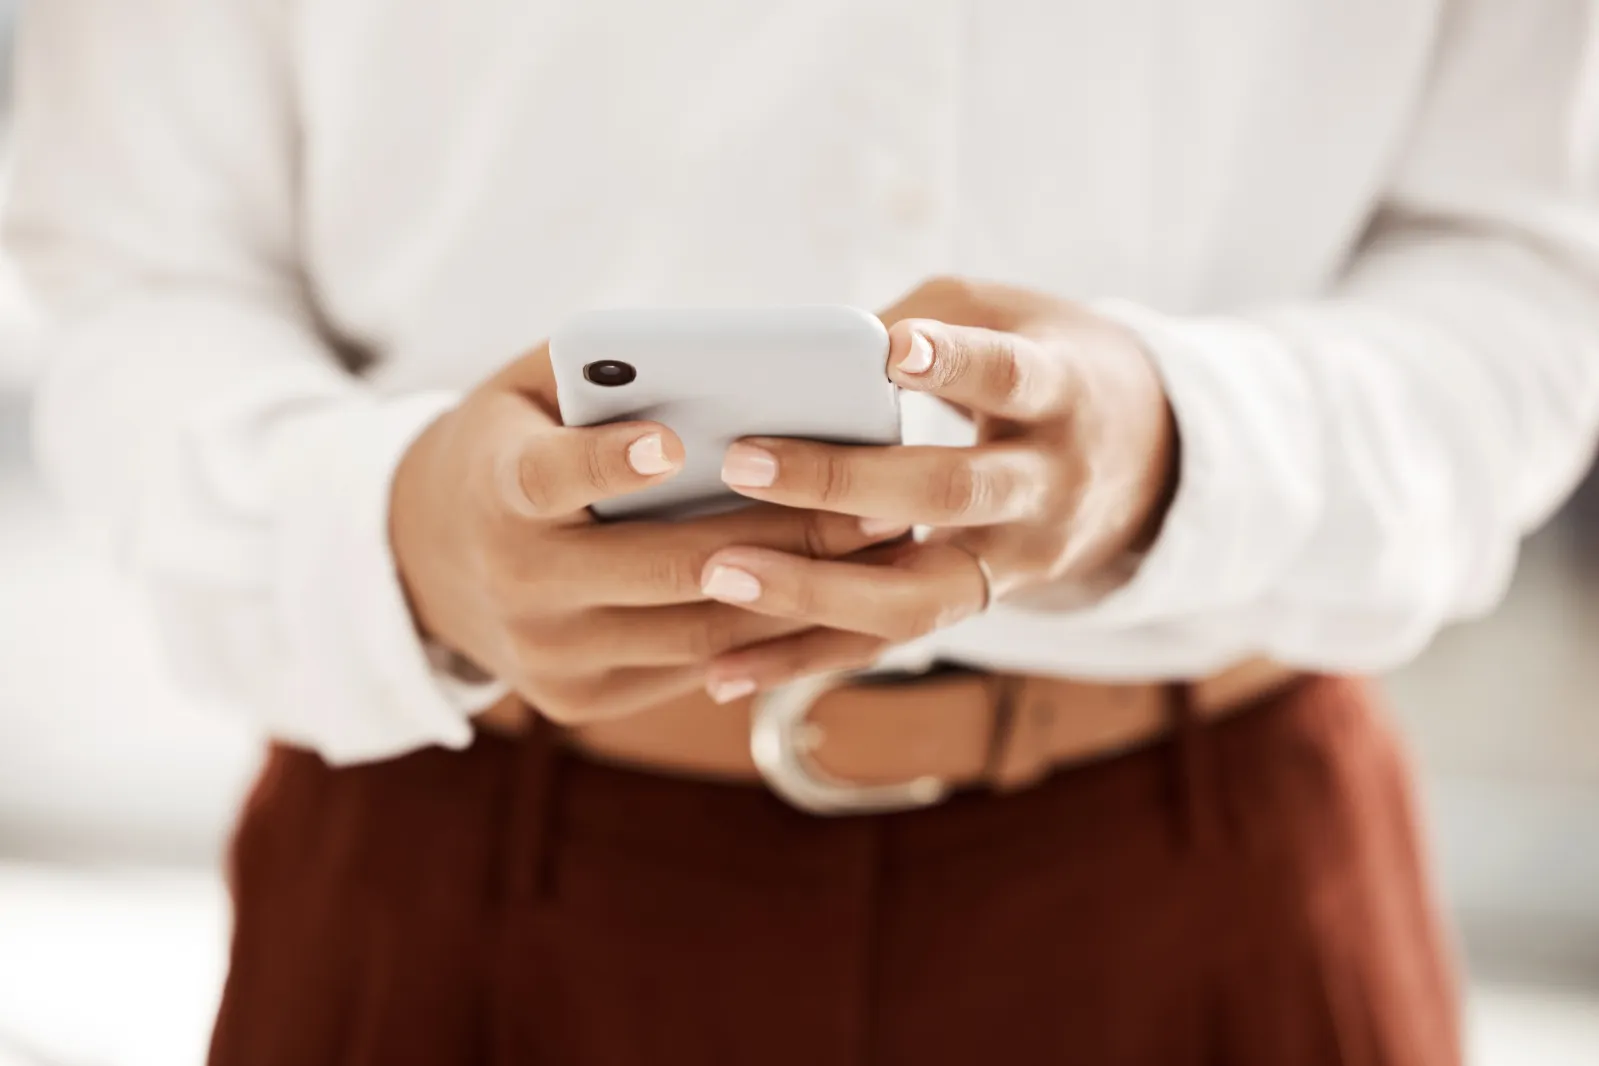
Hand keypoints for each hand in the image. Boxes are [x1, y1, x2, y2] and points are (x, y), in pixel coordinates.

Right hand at [390, 344, 902, 722]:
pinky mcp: (579, 700)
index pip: (547, 478)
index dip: (605, 463)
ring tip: (880, 551)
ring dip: (798, 593)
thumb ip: (607, 369)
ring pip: (696, 630)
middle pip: (662, 569)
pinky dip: (766, 633)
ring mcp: (548, 655)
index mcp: (494, 490)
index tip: (669, 441)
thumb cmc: (515, 444)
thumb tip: (731, 365)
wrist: (432, 560)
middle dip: (781, 538)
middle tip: (877, 505)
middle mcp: (516, 584)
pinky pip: (691, 667)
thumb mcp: (533, 389)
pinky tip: (836, 596)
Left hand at [698, 277, 1176, 694]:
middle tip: (743, 463)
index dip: (956, 365)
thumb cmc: (1044, 359)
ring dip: (813, 593)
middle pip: (952, 493)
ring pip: (919, 597)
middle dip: (842, 483)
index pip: (1009, 377)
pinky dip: (805, 661)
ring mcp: (1017, 560)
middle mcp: (1046, 485)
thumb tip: (798, 355)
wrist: (1151, 459)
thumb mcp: (1006, 314)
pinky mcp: (978, 604)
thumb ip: (915, 318)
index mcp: (1059, 393)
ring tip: (720, 574)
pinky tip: (725, 670)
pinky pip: (890, 643)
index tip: (891, 350)